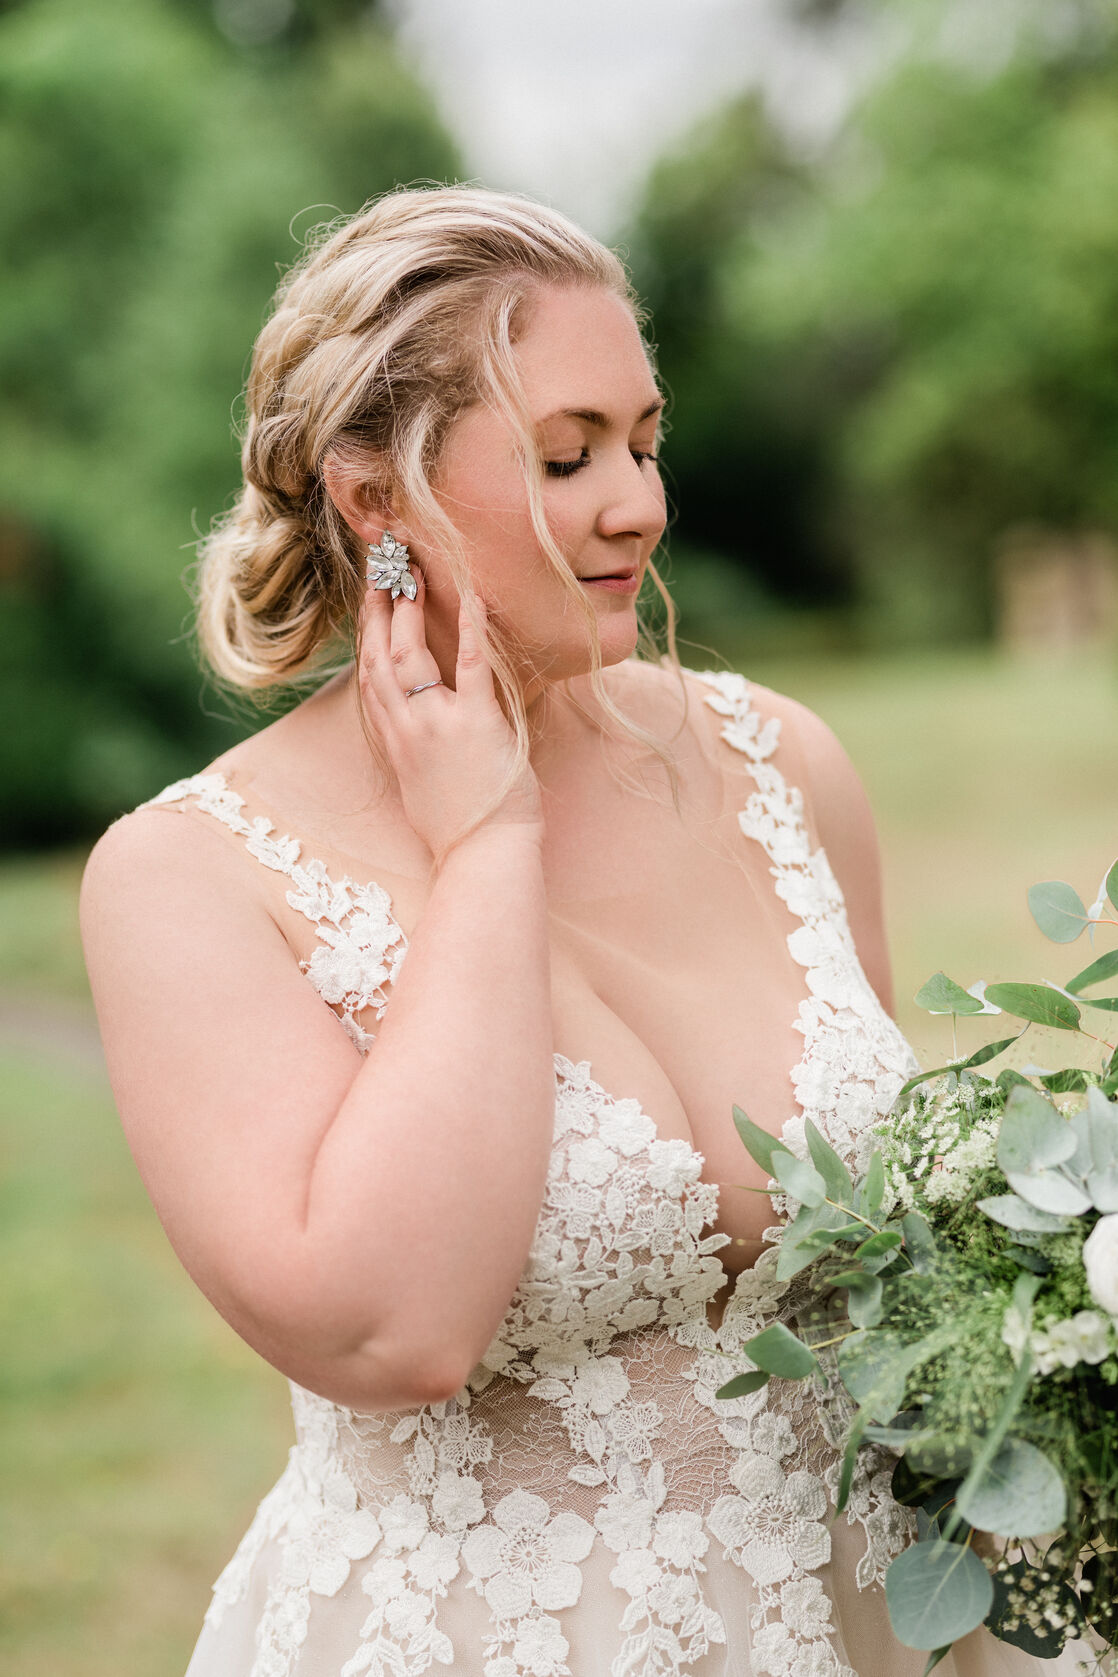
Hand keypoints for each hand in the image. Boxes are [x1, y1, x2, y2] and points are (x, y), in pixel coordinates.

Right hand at [359, 568, 543, 861]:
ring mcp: (437, 724)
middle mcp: (405, 728)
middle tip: (382, 566)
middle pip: (380, 655)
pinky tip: (473, 596)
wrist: (481, 855)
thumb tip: (411, 728)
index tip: (370, 600)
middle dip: (379, 606)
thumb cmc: (457, 827)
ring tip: (412, 570)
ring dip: (409, 608)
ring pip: (410, 654)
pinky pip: (470, 666)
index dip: (366, 633)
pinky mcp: (475, 724)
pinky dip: (470, 628)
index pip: (369, 676)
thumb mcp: (416, 785)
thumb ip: (409, 749)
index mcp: (393, 741)